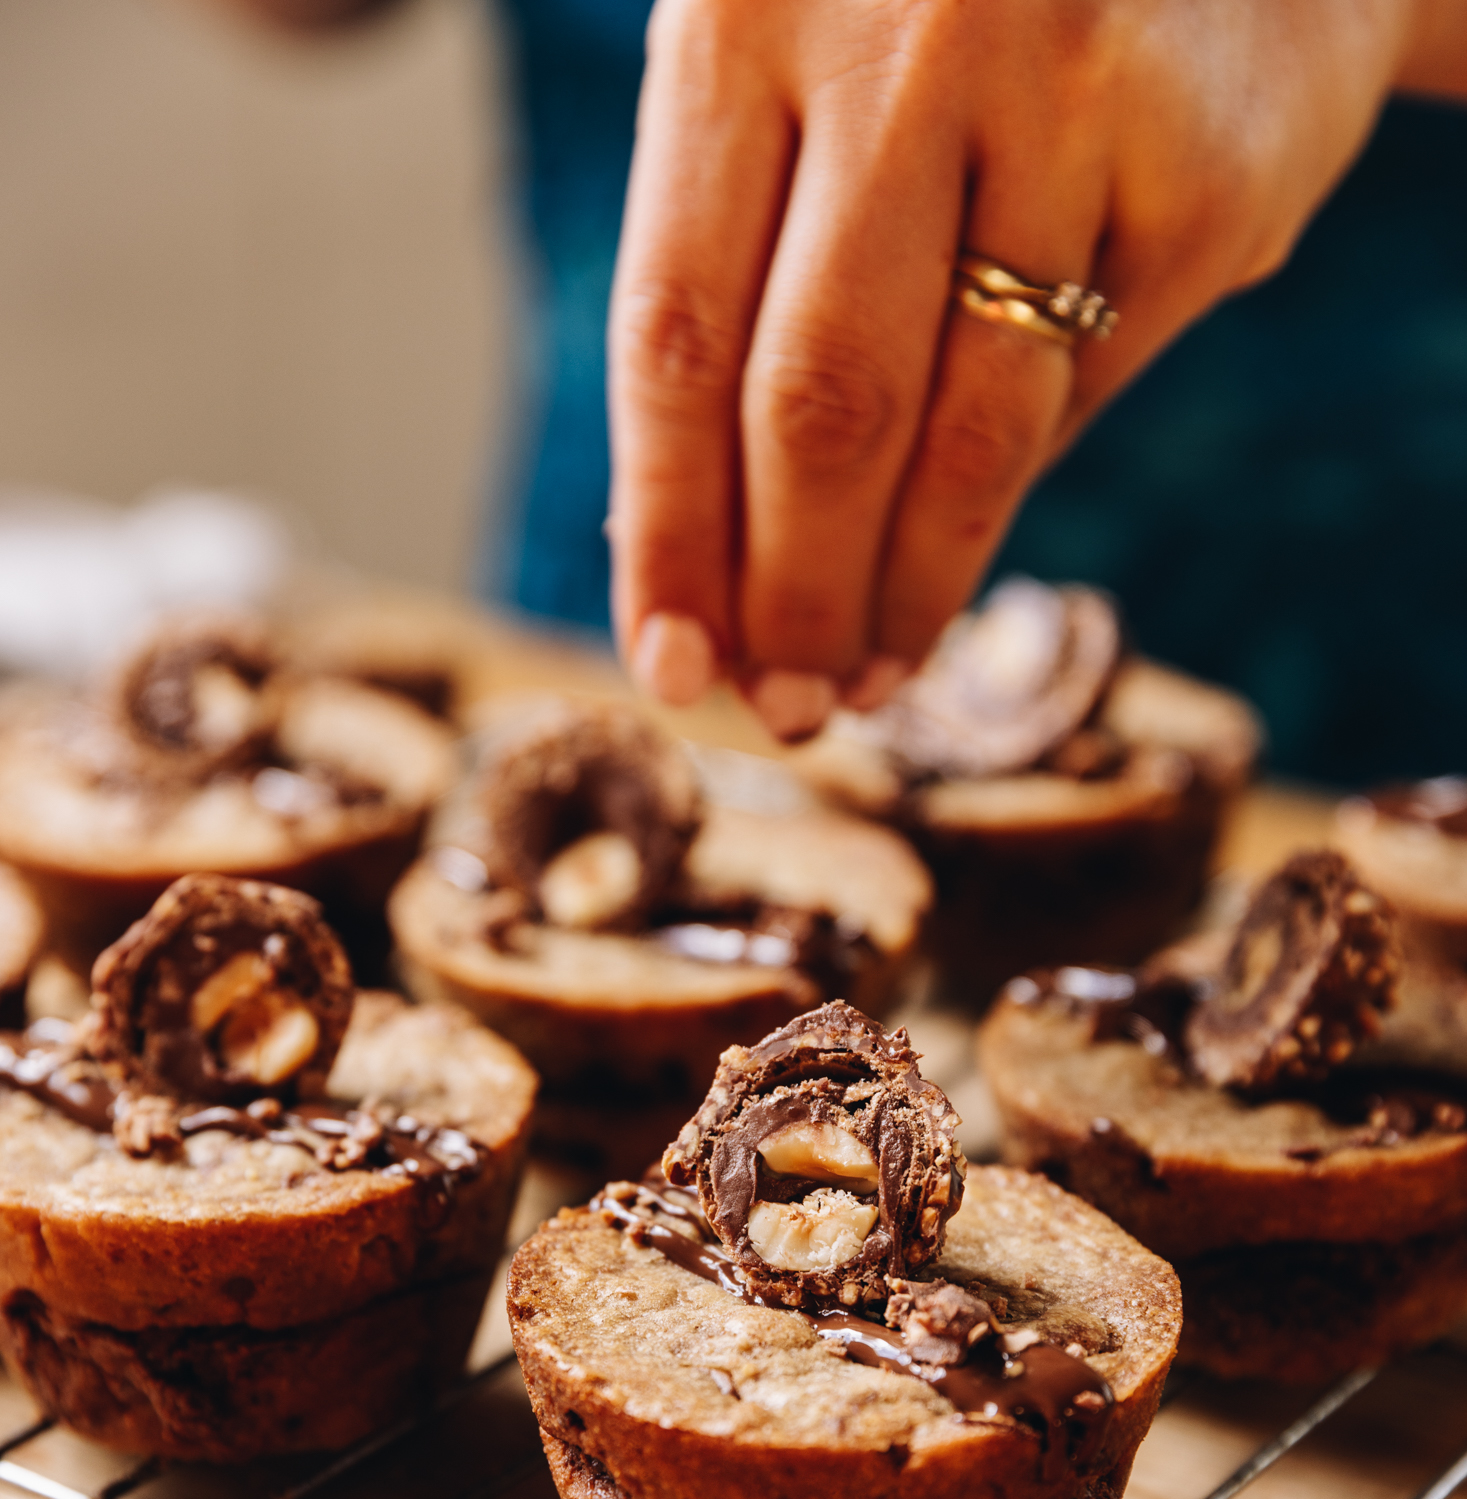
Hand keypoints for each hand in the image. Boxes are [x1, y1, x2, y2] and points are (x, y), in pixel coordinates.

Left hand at [609, 0, 1435, 736]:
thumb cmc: (938, 29)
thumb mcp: (801, 87)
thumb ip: (738, 279)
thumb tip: (693, 576)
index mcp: (749, 9)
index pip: (678, 331)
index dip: (670, 527)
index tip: (668, 665)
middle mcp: (909, 39)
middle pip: (822, 402)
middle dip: (792, 595)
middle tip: (784, 704)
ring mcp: (1073, 99)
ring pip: (969, 431)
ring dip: (908, 590)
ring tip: (866, 678)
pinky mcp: (1199, 175)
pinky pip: (1079, 396)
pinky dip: (1009, 493)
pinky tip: (958, 549)